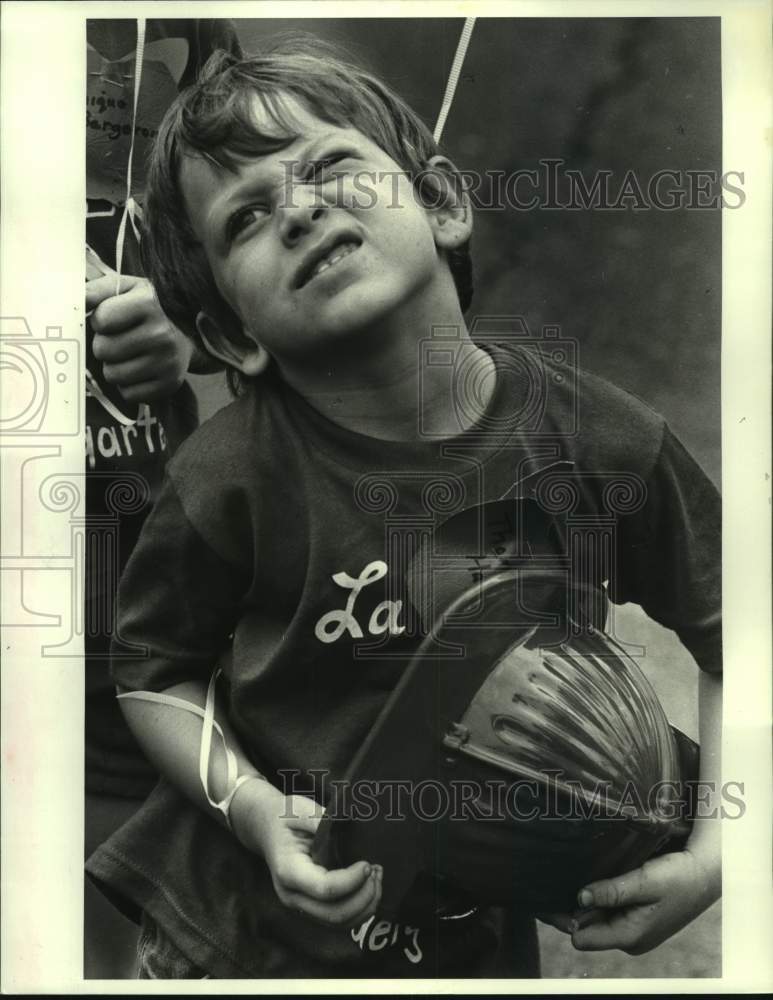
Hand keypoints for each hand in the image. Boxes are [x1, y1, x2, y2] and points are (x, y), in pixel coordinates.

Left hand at [87, 273, 193, 403]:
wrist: (184, 333)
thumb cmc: (144, 311)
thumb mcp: (124, 289)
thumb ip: (96, 290)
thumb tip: (72, 299)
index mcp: (148, 303)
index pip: (101, 320)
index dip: (99, 321)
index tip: (110, 319)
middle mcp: (162, 333)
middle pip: (104, 350)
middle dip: (104, 346)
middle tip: (118, 340)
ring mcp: (168, 361)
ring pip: (113, 375)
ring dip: (114, 367)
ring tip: (128, 356)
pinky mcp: (169, 385)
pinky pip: (128, 394)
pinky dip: (128, 385)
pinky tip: (139, 371)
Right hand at [230, 779, 381, 927]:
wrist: (266, 828)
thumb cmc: (285, 817)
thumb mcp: (300, 810)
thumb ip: (322, 820)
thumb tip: (350, 824)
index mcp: (288, 870)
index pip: (324, 888)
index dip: (352, 880)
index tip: (367, 864)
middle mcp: (292, 895)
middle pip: (334, 914)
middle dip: (364, 897)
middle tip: (376, 871)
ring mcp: (300, 906)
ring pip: (339, 923)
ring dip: (365, 906)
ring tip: (377, 878)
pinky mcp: (310, 908)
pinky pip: (338, 920)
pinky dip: (359, 909)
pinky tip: (369, 887)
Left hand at [538, 847, 719, 954]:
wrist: (705, 874)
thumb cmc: (679, 877)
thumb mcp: (645, 881)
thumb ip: (612, 891)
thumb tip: (580, 897)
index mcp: (630, 936)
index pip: (582, 938)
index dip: (565, 918)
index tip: (549, 896)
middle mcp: (629, 937)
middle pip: (585, 929)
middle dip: (569, 910)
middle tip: (546, 884)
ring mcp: (632, 928)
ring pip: (595, 919)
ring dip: (583, 902)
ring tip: (563, 878)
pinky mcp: (635, 917)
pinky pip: (606, 912)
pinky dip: (596, 899)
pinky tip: (587, 882)